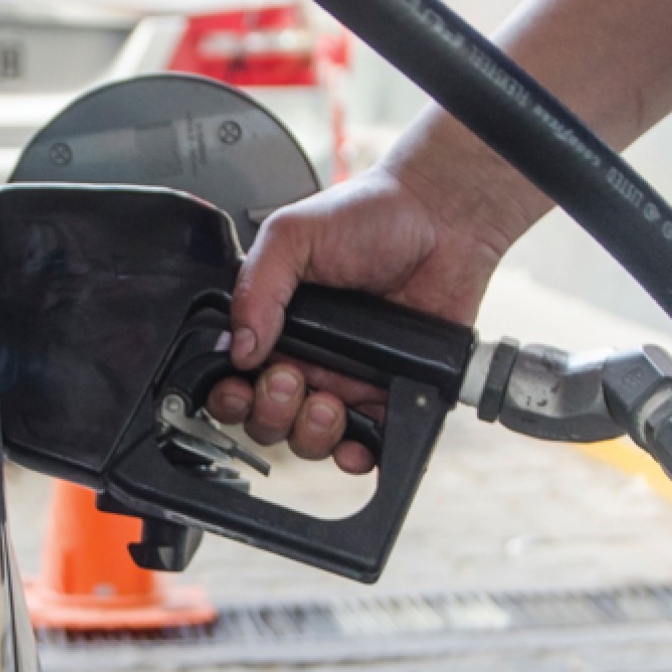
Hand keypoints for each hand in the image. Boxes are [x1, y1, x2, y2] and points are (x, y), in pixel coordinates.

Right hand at [206, 125, 550, 471]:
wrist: (441, 219)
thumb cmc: (368, 216)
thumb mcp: (291, 235)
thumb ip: (256, 287)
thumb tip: (241, 348)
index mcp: (274, 324)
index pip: (235, 379)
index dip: (231, 394)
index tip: (241, 383)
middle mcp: (307, 358)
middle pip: (267, 419)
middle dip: (270, 413)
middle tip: (291, 380)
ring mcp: (347, 380)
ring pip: (310, 439)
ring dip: (310, 434)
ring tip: (328, 403)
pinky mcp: (390, 395)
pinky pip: (369, 445)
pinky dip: (358, 456)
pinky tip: (356, 442)